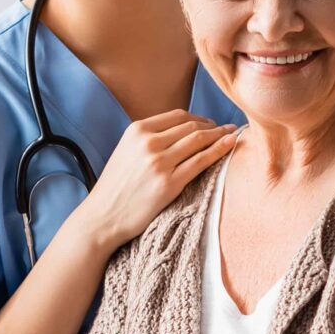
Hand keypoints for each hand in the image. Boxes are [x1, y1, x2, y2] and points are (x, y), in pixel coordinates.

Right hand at [68, 109, 238, 252]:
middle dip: (213, 126)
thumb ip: (148, 139)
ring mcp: (159, 163)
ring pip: (199, 141)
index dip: (199, 118)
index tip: (211, 123)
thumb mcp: (126, 152)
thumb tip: (180, 131)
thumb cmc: (116, 188)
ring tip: (232, 135)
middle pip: (191, 127)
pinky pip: (201, 162)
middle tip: (226, 129)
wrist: (102, 217)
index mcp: (137, 130)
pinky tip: (230, 145)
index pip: (178, 116)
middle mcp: (148, 142)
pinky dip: (219, 151)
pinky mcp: (169, 184)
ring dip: (220, 135)